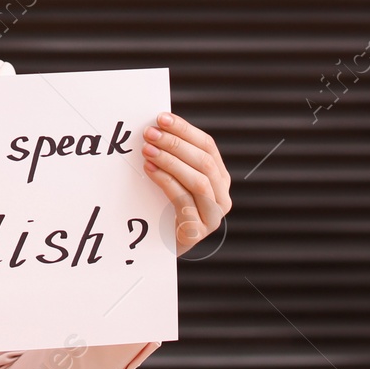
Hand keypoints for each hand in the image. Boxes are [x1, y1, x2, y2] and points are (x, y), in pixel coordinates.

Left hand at [141, 111, 231, 255]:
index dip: (185, 129)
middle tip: (150, 133)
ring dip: (170, 160)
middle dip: (175, 143)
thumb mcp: (175, 181)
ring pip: (198, 180)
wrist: (158, 250)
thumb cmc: (164, 209)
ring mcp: (212, 216)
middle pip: (204, 161)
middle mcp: (221, 197)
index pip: (208, 146)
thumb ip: (174, 159)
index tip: (162, 118)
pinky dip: (165, 181)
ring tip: (147, 149)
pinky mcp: (197, 231)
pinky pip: (183, 200)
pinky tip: (149, 169)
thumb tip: (156, 126)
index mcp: (220, 179)